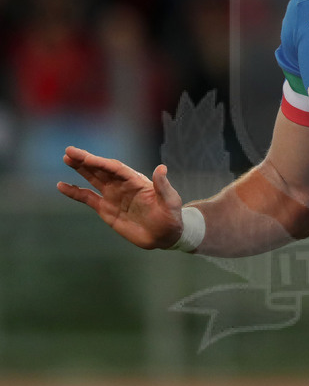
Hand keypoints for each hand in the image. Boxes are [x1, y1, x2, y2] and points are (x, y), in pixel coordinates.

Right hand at [57, 146, 183, 249]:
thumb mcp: (170, 200)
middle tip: (69, 151)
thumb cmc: (170, 216)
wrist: (165, 235)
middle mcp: (122, 185)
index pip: (115, 168)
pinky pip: (88, 198)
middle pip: (101, 170)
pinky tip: (61, 186)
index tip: (86, 158)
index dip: (100, 163)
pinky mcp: (107, 210)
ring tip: (66, 158)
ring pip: (94, 179)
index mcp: (136, 181)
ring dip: (80, 169)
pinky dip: (75, 192)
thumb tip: (161, 168)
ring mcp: (113, 196)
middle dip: (86, 160)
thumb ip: (163, 186)